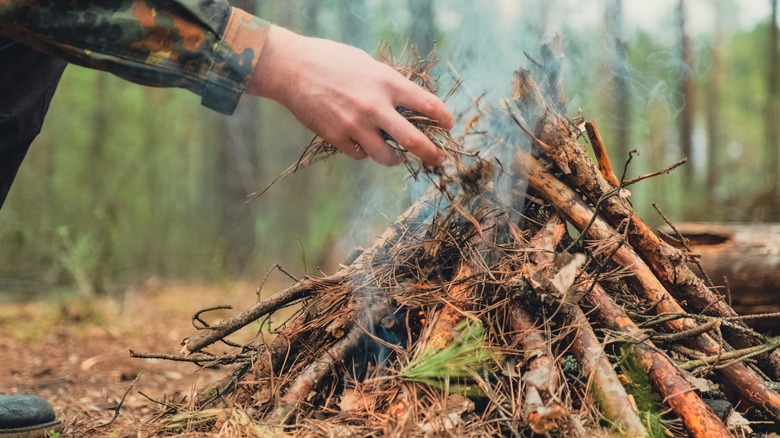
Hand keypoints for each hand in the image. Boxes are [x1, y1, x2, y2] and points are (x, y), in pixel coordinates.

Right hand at [247, 25, 452, 166]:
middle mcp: (375, 106)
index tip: (448, 125)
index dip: (443, 118)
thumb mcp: (368, 65)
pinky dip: (364, 152)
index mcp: (387, 82)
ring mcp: (356, 124)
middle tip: (437, 159)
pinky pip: (360, 155)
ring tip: (395, 157)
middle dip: (431, 154)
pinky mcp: (337, 137)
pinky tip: (360, 143)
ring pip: (387, 157)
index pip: (428, 104)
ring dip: (395, 159)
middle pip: (414, 140)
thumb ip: (389, 85)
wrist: (293, 68)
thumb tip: (409, 105)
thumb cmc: (332, 61)